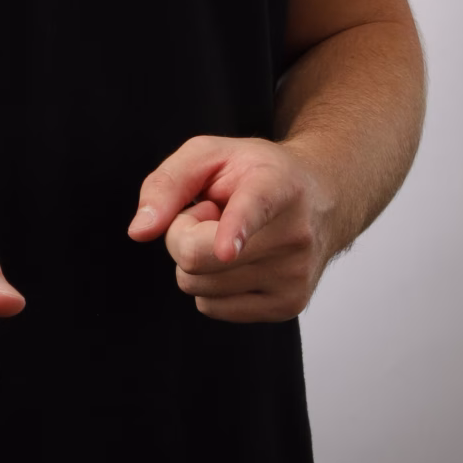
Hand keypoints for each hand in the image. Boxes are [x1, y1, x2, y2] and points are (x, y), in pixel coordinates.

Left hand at [127, 136, 335, 321]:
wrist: (322, 199)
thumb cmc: (256, 173)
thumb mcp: (210, 154)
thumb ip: (167, 183)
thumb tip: (140, 232)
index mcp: (278, 186)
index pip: (253, 210)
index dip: (236, 229)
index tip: (227, 250)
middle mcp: (294, 235)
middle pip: (195, 256)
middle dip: (183, 234)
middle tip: (211, 213)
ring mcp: (295, 276)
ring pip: (198, 287)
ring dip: (199, 260)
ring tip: (230, 235)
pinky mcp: (290, 306)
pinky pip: (211, 308)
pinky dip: (211, 284)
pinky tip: (238, 260)